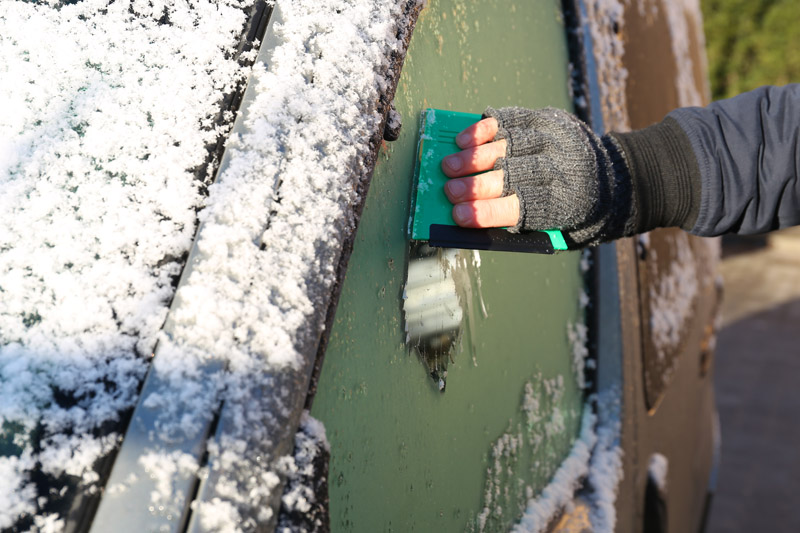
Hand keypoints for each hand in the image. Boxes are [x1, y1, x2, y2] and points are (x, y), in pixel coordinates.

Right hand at [440, 107, 635, 246]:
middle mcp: (560, 167)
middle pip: (512, 174)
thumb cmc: (569, 209)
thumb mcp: (552, 227)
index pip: (520, 207)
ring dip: (474, 156)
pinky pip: (511, 119)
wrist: (610, 177)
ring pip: (509, 144)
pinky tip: (464, 139)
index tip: (458, 216)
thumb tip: (468, 216)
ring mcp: (554, 139)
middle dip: (475, 184)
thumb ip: (515, 223)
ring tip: (449, 165)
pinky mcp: (546, 118)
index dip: (486, 212)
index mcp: (563, 203)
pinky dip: (484, 129)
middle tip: (449, 190)